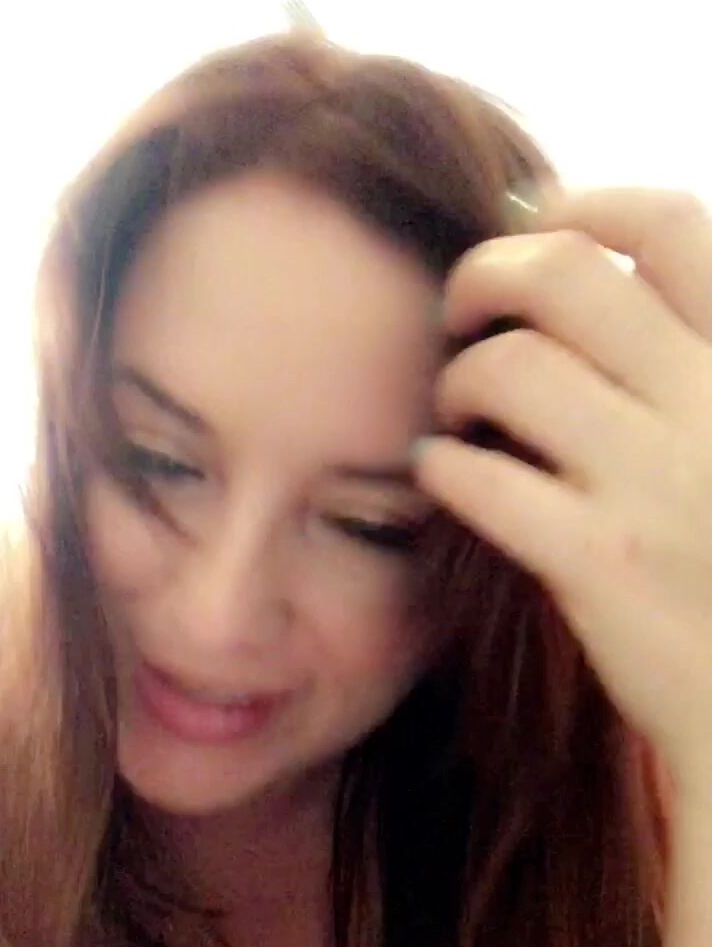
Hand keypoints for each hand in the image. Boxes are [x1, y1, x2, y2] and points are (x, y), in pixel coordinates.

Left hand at [411, 187, 711, 790]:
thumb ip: (692, 366)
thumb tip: (598, 274)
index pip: (672, 226)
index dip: (586, 203)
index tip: (532, 216)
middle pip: (566, 275)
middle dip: (488, 273)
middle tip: (461, 306)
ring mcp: (660, 486)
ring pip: (510, 370)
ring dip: (458, 378)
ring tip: (455, 407)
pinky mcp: (602, 563)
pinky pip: (482, 480)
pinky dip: (442, 465)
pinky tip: (440, 472)